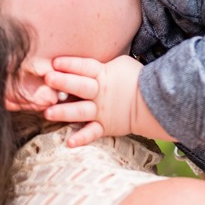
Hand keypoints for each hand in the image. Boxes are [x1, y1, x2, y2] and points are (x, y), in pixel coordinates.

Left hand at [42, 55, 158, 146]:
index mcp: (103, 74)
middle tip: (48, 79)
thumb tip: (86, 63)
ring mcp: (102, 111)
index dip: (70, 64)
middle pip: (80, 86)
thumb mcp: (120, 64)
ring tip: (48, 113)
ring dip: (64, 112)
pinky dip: (82, 139)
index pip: (85, 67)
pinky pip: (92, 133)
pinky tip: (69, 142)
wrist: (155, 103)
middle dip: (63, 82)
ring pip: (80, 111)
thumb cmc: (137, 79)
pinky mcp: (105, 126)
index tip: (55, 62)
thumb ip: (102, 64)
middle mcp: (100, 93)